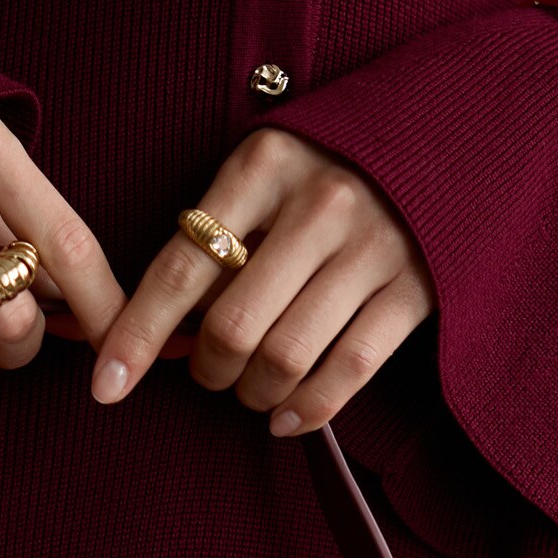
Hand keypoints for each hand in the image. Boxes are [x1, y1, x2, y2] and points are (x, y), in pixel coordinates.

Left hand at [90, 128, 435, 435]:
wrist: (453, 137)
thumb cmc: (329, 168)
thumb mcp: (266, 175)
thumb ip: (215, 240)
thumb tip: (159, 330)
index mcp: (264, 166)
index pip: (179, 268)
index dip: (136, 337)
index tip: (105, 387)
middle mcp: (321, 203)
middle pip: (232, 327)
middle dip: (207, 371)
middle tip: (210, 372)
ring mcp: (374, 246)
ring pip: (285, 357)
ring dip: (253, 394)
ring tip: (250, 389)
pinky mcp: (416, 287)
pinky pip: (348, 371)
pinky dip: (308, 411)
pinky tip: (286, 419)